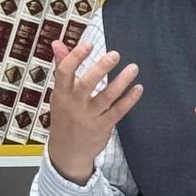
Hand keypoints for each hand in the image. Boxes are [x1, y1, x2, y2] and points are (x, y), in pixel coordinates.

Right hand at [46, 37, 142, 184]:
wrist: (67, 152)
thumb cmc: (64, 117)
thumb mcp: (59, 93)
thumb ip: (61, 67)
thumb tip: (57, 43)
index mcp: (61, 94)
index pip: (65, 72)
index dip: (76, 57)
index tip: (88, 44)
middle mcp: (74, 105)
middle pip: (87, 84)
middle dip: (101, 68)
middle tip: (115, 54)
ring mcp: (89, 117)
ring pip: (106, 97)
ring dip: (121, 82)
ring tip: (133, 68)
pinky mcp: (103, 127)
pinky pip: (118, 111)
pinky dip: (129, 100)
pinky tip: (138, 88)